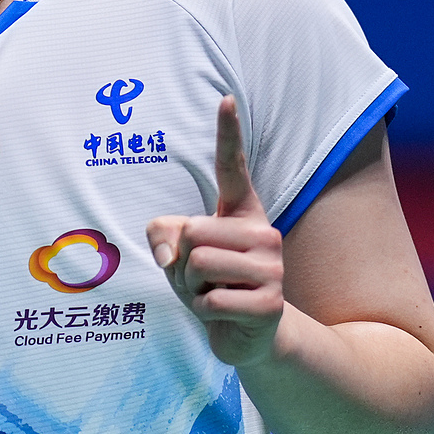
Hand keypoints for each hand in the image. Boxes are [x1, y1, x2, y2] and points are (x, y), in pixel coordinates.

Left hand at [145, 96, 286, 367]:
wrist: (251, 335)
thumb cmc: (210, 284)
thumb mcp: (177, 254)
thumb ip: (160, 235)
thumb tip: (169, 254)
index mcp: (242, 213)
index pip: (233, 167)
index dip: (229, 133)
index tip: (225, 98)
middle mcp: (263, 232)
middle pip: (191, 233)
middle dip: (181, 262)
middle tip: (200, 278)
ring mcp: (273, 268)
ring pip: (197, 265)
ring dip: (190, 288)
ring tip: (211, 294)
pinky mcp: (270, 304)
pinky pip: (210, 300)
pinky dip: (203, 311)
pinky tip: (223, 314)